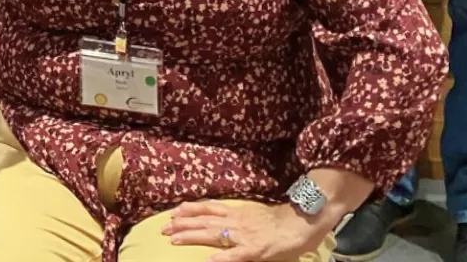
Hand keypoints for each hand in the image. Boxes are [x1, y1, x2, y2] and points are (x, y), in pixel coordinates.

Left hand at [162, 199, 329, 260]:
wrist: (304, 221)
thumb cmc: (282, 220)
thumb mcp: (256, 214)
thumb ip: (239, 217)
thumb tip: (224, 219)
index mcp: (237, 212)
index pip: (208, 209)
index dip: (189, 210)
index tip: (172, 212)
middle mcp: (236, 221)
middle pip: (204, 221)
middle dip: (182, 224)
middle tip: (162, 229)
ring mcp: (245, 235)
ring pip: (213, 235)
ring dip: (192, 236)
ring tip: (173, 239)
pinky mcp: (255, 250)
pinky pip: (235, 255)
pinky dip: (221, 258)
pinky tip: (207, 261)